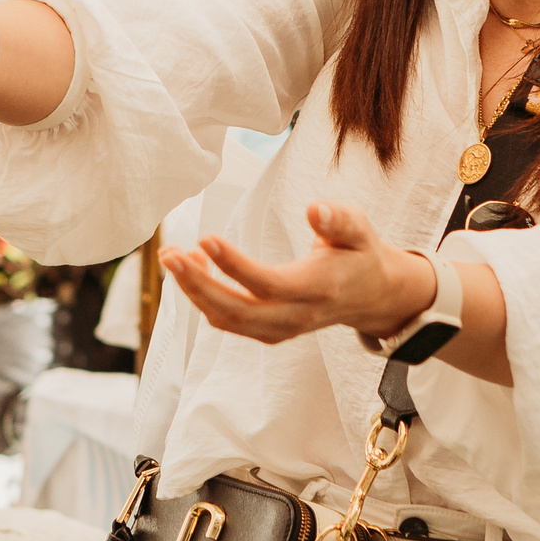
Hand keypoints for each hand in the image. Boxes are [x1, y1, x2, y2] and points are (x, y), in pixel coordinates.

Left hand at [161, 202, 435, 345]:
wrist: (370, 295)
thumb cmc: (359, 252)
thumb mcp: (360, 228)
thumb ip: (339, 218)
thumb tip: (313, 208)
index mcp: (320, 287)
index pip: (269, 284)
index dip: (234, 266)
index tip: (205, 238)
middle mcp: (299, 315)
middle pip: (240, 311)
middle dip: (199, 285)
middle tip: (169, 254)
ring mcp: (283, 328)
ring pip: (228, 320)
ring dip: (195, 291)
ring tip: (173, 257)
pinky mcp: (270, 332)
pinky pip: (230, 322)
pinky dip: (205, 299)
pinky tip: (193, 267)